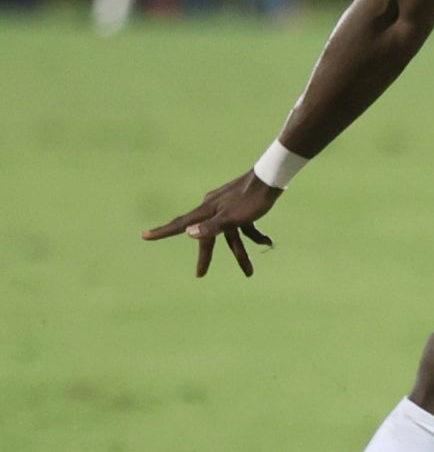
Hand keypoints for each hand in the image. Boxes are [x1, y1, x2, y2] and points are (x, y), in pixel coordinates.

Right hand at [142, 170, 281, 277]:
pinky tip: (267, 242)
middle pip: (208, 237)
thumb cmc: (251, 199)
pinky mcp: (242, 208)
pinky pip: (244, 227)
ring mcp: (228, 209)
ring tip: (249, 272)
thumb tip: (189, 233)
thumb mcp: (232, 217)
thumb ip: (212, 226)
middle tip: (200, 274)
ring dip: (240, 253)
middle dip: (207, 256)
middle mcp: (214, 210)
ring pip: (230, 236)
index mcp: (207, 211)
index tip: (144, 235)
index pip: (180, 225)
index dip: (162, 232)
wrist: (271, 177)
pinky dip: (253, 236)